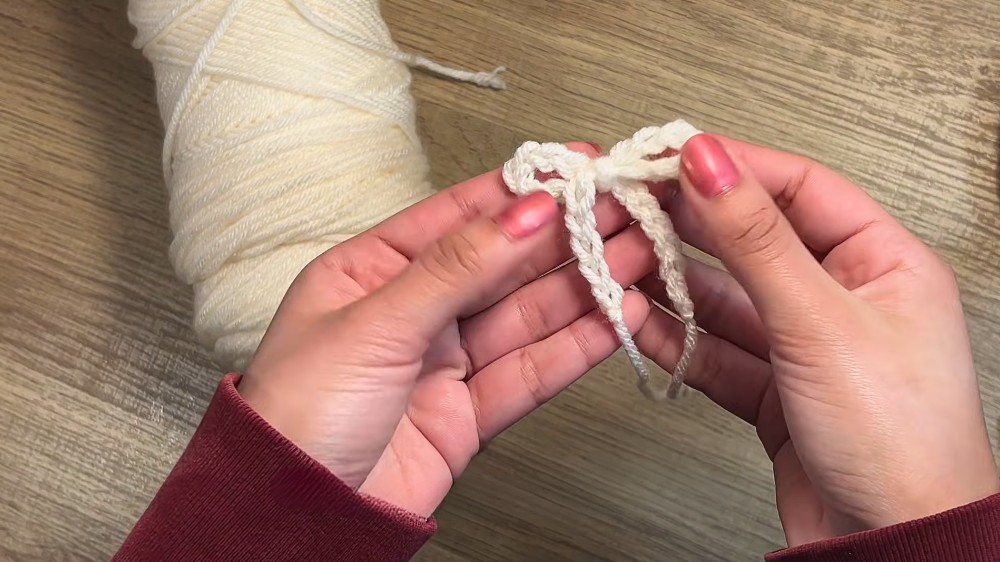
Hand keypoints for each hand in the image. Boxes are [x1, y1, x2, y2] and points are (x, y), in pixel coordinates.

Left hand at [239, 144, 670, 516]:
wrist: (297, 520)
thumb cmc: (298, 414)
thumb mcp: (375, 323)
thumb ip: (457, 267)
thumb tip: (524, 210)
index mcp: (373, 270)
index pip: (461, 217)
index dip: (523, 189)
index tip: (580, 166)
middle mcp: (413, 311)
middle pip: (503, 264)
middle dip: (567, 235)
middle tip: (628, 208)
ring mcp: (444, 363)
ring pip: (525, 316)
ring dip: (583, 285)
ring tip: (640, 255)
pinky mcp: (469, 414)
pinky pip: (530, 370)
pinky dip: (575, 346)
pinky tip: (615, 317)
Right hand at [635, 134, 997, 545]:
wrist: (891, 549)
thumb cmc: (901, 444)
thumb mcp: (820, 322)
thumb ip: (756, 238)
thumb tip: (711, 162)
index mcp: (884, 263)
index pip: (797, 188)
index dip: (732, 166)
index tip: (670, 155)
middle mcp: (846, 299)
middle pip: (754, 241)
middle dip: (692, 225)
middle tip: (632, 204)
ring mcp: (807, 347)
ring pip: (727, 299)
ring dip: (673, 284)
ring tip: (622, 263)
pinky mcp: (775, 392)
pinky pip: (716, 349)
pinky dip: (677, 336)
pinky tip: (640, 320)